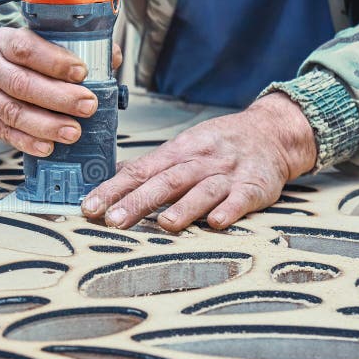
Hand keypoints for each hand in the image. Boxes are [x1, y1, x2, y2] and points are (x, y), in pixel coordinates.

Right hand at [0, 27, 122, 155]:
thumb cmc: (15, 55)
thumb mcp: (36, 40)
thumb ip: (73, 47)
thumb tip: (112, 57)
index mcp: (6, 41)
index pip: (27, 49)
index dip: (55, 62)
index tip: (82, 72)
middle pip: (23, 84)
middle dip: (59, 98)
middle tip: (88, 105)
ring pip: (14, 113)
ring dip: (47, 125)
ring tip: (74, 132)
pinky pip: (6, 134)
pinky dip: (28, 143)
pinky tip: (48, 147)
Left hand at [82, 92, 317, 230]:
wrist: (270, 133)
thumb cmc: (217, 145)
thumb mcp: (181, 148)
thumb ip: (150, 166)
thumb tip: (111, 177)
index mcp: (177, 152)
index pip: (138, 171)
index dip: (112, 189)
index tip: (89, 207)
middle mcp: (199, 161)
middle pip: (165, 181)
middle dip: (138, 201)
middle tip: (113, 220)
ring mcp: (227, 174)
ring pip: (203, 190)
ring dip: (184, 208)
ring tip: (164, 225)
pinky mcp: (255, 187)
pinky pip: (242, 200)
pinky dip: (231, 211)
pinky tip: (218, 224)